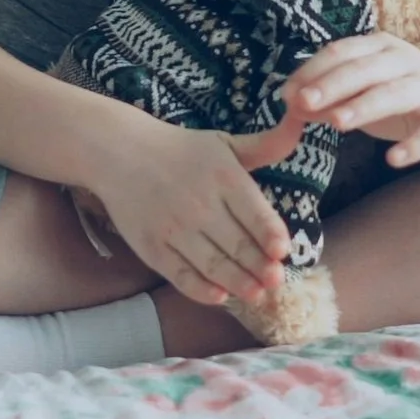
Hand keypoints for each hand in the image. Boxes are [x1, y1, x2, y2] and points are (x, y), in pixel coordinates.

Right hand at [84, 111, 303, 307]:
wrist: (118, 150)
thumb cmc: (180, 149)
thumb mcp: (224, 143)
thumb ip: (267, 144)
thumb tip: (302, 122)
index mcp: (222, 176)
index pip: (256, 214)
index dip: (272, 236)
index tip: (282, 251)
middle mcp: (200, 203)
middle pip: (239, 246)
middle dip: (261, 268)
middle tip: (276, 282)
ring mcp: (174, 227)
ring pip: (214, 266)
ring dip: (239, 284)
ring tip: (256, 294)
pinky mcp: (153, 246)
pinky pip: (181, 276)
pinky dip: (202, 290)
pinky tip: (219, 296)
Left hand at [287, 32, 419, 167]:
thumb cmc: (403, 97)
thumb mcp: (364, 94)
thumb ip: (330, 98)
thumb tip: (291, 105)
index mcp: (380, 47)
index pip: (341, 52)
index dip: (313, 72)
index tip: (288, 94)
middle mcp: (406, 60)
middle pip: (366, 69)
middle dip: (333, 84)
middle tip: (304, 102)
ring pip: (397, 93)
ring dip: (365, 106)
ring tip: (337, 123)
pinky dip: (415, 144)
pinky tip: (393, 160)